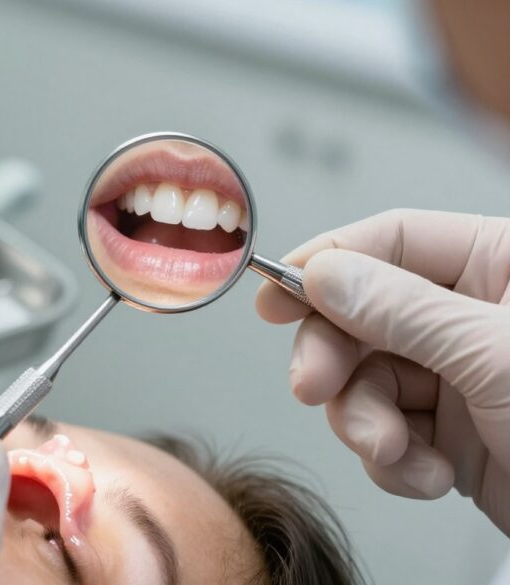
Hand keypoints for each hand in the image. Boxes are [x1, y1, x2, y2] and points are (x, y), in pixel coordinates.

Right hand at [255, 209, 509, 533]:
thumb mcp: (495, 355)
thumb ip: (402, 309)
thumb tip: (325, 273)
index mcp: (502, 266)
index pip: (394, 240)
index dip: (329, 262)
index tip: (275, 293)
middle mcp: (471, 314)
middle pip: (362, 313)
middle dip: (335, 358)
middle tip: (313, 388)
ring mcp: (457, 373)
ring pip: (364, 379)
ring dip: (365, 423)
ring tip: (395, 453)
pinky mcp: (448, 430)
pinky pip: (384, 429)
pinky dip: (393, 460)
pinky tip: (430, 476)